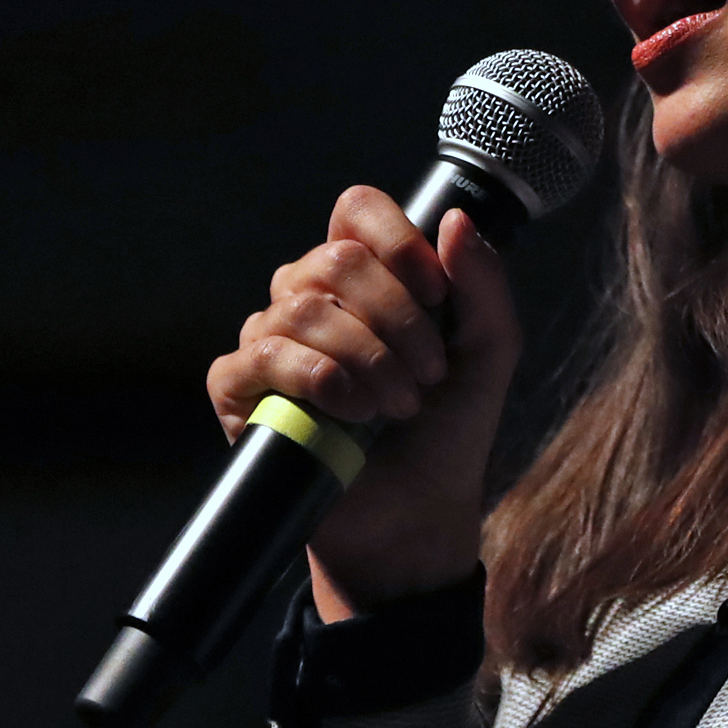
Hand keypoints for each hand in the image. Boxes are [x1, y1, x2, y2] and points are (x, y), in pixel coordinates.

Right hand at [206, 187, 520, 616]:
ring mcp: (269, 341)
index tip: (437, 295)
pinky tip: (350, 414)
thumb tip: (455, 219)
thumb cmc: (447, 431)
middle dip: (396, 318)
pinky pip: (259, 355)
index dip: (397, 241)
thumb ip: (484, 285)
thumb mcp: (488, 354)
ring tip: (397, 406)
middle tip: (428, 375)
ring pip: (302, 308)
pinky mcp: (239, 391)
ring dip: (367, 358)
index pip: (356, 211)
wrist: (416, 516)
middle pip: (334, 258)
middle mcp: (309, 298)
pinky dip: (316, 379)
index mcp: (365, 277)